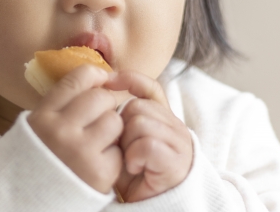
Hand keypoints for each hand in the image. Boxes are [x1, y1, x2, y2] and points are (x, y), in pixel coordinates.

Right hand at [27, 65, 122, 193]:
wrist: (27, 201)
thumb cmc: (37, 159)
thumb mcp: (37, 126)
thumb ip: (59, 104)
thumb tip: (94, 77)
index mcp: (43, 116)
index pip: (76, 80)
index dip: (95, 74)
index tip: (101, 78)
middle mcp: (60, 130)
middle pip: (100, 97)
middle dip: (105, 104)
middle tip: (99, 117)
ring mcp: (80, 151)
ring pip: (114, 121)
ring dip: (112, 129)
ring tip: (99, 140)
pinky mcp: (99, 173)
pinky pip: (118, 150)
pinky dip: (113, 156)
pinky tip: (99, 162)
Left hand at [104, 71, 192, 201]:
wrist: (152, 207)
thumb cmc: (133, 175)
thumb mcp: (123, 142)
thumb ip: (119, 120)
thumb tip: (100, 92)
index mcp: (163, 118)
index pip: (151, 87)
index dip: (131, 80)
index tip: (109, 81)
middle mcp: (175, 126)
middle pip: (138, 107)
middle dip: (123, 126)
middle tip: (123, 149)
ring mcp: (179, 143)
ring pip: (141, 123)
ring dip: (128, 144)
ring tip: (130, 160)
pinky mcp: (177, 161)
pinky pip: (147, 144)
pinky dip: (136, 157)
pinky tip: (135, 168)